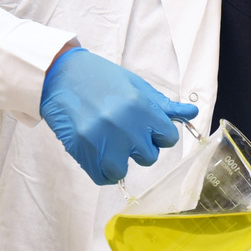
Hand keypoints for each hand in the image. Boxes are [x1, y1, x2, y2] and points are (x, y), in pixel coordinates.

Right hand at [39, 46, 197, 184]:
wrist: (59, 74)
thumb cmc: (100, 78)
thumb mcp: (135, 85)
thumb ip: (162, 105)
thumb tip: (192, 113)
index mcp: (140, 106)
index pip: (168, 138)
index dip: (158, 135)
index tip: (146, 129)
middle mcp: (123, 125)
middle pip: (148, 157)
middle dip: (139, 148)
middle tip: (123, 133)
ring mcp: (101, 139)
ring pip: (123, 170)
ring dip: (119, 162)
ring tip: (110, 145)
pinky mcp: (81, 149)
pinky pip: (101, 176)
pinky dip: (102, 172)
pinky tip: (99, 155)